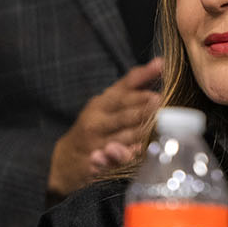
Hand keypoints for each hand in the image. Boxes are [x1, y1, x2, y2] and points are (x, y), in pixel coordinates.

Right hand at [47, 58, 163, 196]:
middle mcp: (97, 121)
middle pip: (124, 115)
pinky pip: (114, 160)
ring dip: (140, 133)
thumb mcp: (110, 101)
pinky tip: (138, 151)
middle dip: (142, 109)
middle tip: (159, 102)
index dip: (141, 87)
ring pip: (123, 137)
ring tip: (157, 127)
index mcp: (102, 103)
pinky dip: (126, 156)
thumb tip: (161, 62)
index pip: (123, 93)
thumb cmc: (97, 123)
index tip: (159, 79)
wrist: (66, 158)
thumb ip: (134, 83)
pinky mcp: (95, 164)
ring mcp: (95, 143)